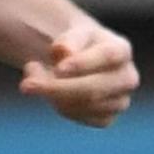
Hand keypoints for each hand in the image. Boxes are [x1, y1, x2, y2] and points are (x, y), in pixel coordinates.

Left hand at [20, 18, 137, 126]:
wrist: (79, 61)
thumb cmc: (75, 44)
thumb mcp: (71, 35)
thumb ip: (68, 40)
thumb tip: (64, 51)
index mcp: (121, 49)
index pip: (106, 57)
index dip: (83, 63)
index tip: (57, 68)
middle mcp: (127, 77)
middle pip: (93, 89)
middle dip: (57, 88)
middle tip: (26, 85)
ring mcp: (120, 101)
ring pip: (83, 105)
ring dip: (53, 95)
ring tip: (35, 76)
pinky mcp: (107, 118)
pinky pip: (79, 116)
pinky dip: (60, 106)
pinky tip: (52, 93)